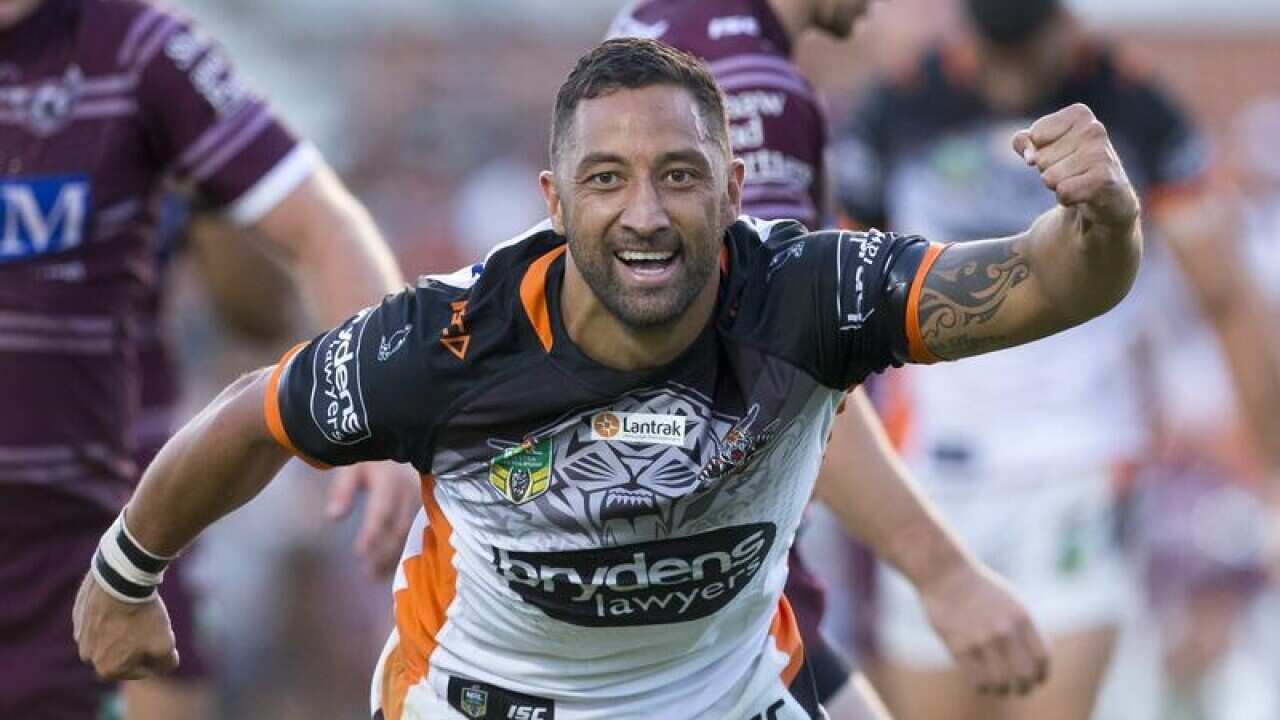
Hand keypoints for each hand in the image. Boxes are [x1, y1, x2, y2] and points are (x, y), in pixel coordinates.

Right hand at [72, 574, 178, 680]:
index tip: (160, 635)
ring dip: (124, 628)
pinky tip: (123, 601)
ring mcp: (80, 634)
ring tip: (137, 611)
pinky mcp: (79, 614)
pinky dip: (112, 612)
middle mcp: (88, 656)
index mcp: (107, 670)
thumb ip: (166, 664)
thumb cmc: (143, 617)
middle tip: (150, 622)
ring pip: (111, 635)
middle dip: (138, 642)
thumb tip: (163, 667)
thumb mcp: (165, 645)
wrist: (121, 581)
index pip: (142, 669)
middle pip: (124, 653)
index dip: (156, 653)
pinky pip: (100, 618)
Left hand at [327, 460, 420, 578]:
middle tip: (369, 574)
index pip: (381, 512)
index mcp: (390, 482)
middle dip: (383, 553)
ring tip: (380, 575)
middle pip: (398, 528)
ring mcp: (421, 500)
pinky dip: (407, 548)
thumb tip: (333, 516)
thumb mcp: (352, 465)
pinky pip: (419, 530)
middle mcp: (410, 493)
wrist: (402, 439)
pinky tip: (397, 563)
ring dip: (395, 555)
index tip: (359, 553)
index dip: (372, 533)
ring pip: (410, 533)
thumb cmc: (371, 455)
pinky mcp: (426, 505)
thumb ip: (342, 489)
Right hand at [918, 561, 1048, 696]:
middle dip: (1024, 688)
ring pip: (1000, 681)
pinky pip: (977, 680)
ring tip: (998, 689)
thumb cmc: (978, 588)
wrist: (945, 573)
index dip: (1041, 675)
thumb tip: (1034, 660)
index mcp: (1021, 617)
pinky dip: (982, 687)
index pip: (1042, 657)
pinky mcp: (959, 646)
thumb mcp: (1010, 601)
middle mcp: (1005, 629)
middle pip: (1024, 674)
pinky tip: (981, 684)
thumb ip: (1024, 628)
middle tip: (1018, 690)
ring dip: (1001, 690)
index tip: (1036, 681)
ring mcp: (982, 638)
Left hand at [1013, 103, 1139, 230]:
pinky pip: (1063, 192)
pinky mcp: (1104, 179)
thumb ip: (1023, 141)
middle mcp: (1095, 129)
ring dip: (1057, 185)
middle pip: (1040, 159)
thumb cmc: (1069, 166)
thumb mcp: (1041, 147)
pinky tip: (1083, 194)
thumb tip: (1031, 157)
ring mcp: (1101, 154)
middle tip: (1071, 172)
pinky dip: (1066, 198)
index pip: (1034, 136)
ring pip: (1049, 177)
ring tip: (1078, 181)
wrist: (1106, 198)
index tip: (1060, 154)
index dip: (1038, 151)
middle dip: (1049, 170)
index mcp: (1080, 114)